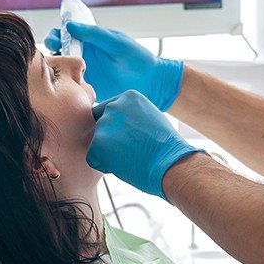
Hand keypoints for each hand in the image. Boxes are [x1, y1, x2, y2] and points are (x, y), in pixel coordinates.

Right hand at [44, 23, 183, 109]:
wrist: (151, 83)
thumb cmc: (137, 58)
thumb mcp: (116, 42)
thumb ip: (94, 34)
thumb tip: (70, 26)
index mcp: (90, 40)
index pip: (67, 33)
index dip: (57, 33)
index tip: (56, 37)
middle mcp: (84, 54)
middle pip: (59, 50)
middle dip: (52, 48)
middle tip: (55, 50)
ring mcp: (84, 71)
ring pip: (62, 67)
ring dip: (56, 66)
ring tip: (57, 67)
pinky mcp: (87, 87)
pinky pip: (70, 85)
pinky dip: (63, 83)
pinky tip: (64, 83)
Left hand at [87, 90, 204, 197]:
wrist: (170, 163)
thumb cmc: (164, 146)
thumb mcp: (149, 117)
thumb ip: (130, 115)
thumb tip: (116, 123)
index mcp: (128, 97)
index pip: (108, 112)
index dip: (119, 130)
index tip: (135, 138)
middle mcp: (114, 106)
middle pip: (101, 127)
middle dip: (112, 141)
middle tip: (133, 150)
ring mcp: (105, 124)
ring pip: (97, 143)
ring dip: (109, 153)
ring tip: (131, 157)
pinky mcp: (98, 143)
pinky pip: (93, 158)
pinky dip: (104, 166)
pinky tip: (124, 165)